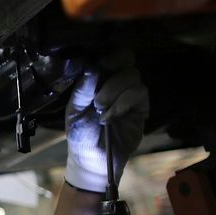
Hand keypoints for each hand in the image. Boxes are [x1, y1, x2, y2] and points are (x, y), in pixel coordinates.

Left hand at [64, 50, 148, 192]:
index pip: (112, 55)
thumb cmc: (81, 134)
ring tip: (100, 109)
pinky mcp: (141, 109)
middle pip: (127, 59)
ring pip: (133, 76)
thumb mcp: (74, 111)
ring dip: (114, 90)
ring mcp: (130, 95)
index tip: (100, 64)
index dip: (109, 54)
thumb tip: (92, 68)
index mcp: (100, 80)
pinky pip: (139, 94)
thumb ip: (82, 90)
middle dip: (114, 68)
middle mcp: (117, 83)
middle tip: (101, 83)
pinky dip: (122, 102)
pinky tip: (111, 116)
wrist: (92, 160)